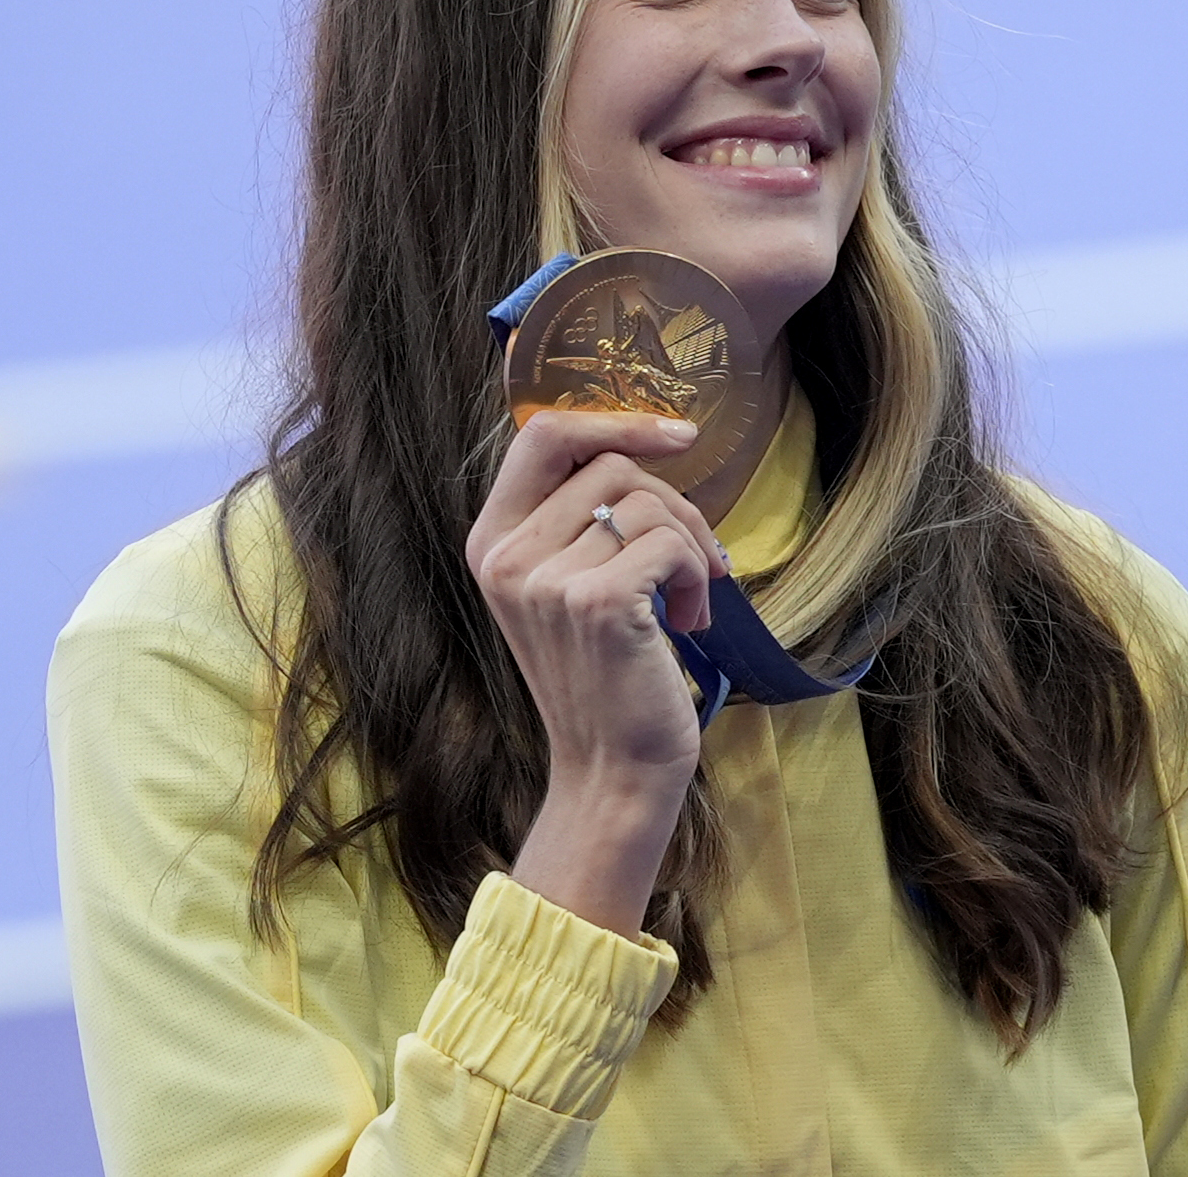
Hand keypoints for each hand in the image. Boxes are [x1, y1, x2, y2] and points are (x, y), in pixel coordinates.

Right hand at [463, 410, 728, 933]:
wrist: (614, 768)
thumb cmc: (608, 675)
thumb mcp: (570, 585)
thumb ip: (580, 516)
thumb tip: (648, 437)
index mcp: (490, 540)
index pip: (542, 433)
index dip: (616, 419)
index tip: (678, 434)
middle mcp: (506, 555)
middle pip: (612, 462)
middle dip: (674, 502)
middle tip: (692, 561)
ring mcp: (545, 579)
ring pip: (648, 501)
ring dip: (690, 545)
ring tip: (686, 601)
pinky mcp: (595, 603)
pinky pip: (669, 543)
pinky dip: (696, 575)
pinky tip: (688, 620)